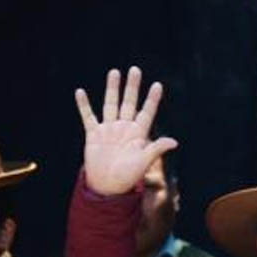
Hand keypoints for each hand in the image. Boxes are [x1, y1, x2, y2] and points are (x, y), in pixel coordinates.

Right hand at [74, 66, 177, 195]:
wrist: (107, 187)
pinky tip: (80, 91)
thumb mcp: (143, 162)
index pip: (146, 112)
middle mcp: (124, 128)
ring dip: (112, 89)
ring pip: (111, 104)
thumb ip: (156, 149)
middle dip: (132, 87)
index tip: (157, 85)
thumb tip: (175, 142)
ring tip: (114, 72)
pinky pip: (88, 116)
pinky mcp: (94, 134)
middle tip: (135, 70)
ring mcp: (109, 130)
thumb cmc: (127, 177)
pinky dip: (84, 105)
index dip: (152, 100)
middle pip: (129, 103)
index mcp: (138, 134)